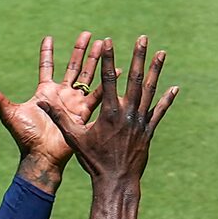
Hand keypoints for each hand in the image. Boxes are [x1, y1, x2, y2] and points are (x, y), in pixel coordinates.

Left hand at [0, 32, 98, 191]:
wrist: (42, 156)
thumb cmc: (26, 137)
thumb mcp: (10, 114)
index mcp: (44, 91)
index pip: (46, 66)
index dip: (47, 52)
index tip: (49, 37)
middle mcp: (61, 94)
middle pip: (72, 66)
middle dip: (79, 50)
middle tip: (87, 33)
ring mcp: (74, 102)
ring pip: (87, 76)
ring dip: (95, 60)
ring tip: (103, 43)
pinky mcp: (85, 112)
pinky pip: (98, 94)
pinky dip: (108, 82)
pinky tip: (117, 68)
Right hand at [44, 34, 175, 187]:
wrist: (116, 181)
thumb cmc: (93, 160)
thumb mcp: (74, 138)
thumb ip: (60, 117)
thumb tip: (42, 101)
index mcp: (109, 112)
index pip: (108, 79)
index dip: (108, 59)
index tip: (109, 41)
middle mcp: (127, 113)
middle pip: (134, 79)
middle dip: (139, 56)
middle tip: (143, 38)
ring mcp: (140, 121)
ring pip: (149, 91)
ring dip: (156, 70)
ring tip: (161, 52)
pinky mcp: (148, 131)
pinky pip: (159, 111)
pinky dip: (167, 99)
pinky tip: (175, 88)